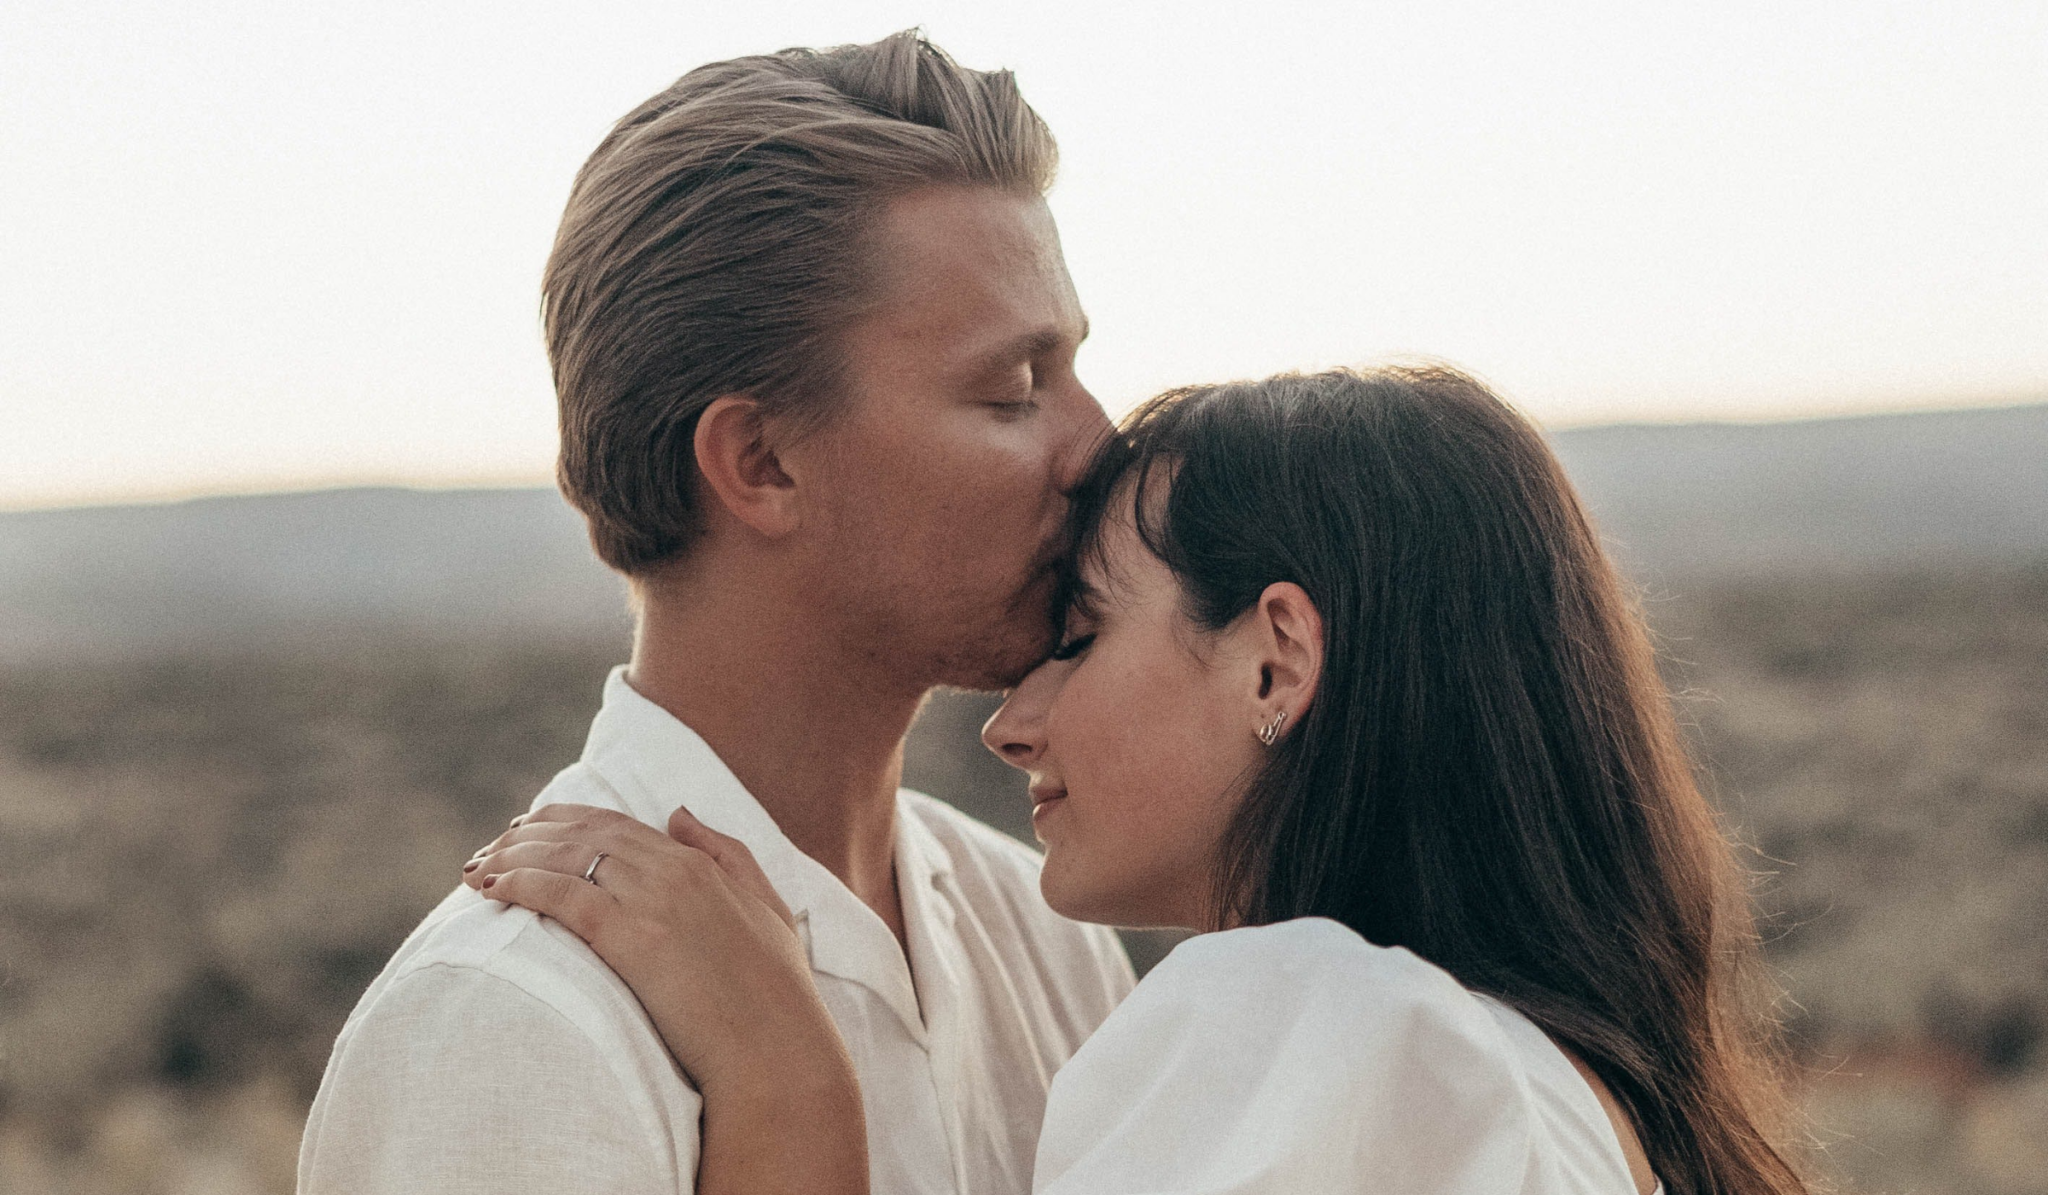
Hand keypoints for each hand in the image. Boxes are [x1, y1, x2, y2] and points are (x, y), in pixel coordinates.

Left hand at [462, 803, 832, 1091]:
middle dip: (528, 834)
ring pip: (566, 857)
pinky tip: (492, 890)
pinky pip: (563, 896)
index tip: (528, 829)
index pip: (616, 824)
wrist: (776, 1048)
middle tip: (489, 848)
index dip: (566, 821)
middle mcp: (672, 871)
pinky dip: (521, 884)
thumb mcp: (767, 907)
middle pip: (582, 833)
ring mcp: (652, 902)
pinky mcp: (632, 939)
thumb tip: (678, 813)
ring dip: (512, 856)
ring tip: (476, 871)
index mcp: (700, 863)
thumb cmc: (777, 992)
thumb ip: (727, 852)